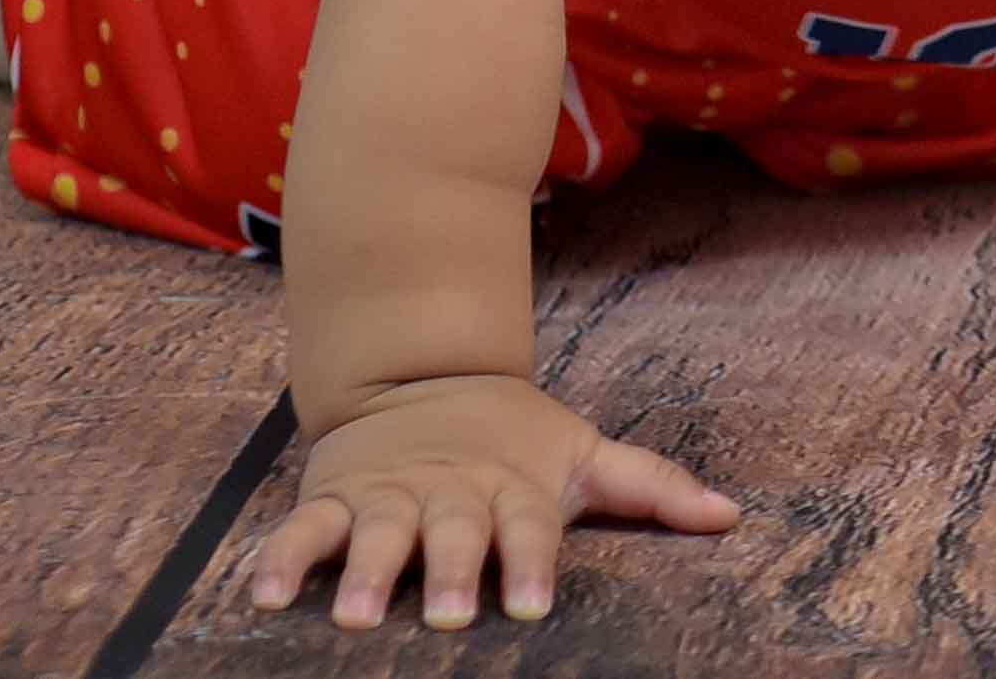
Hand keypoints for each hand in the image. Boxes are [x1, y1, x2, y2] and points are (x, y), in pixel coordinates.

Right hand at [248, 372, 737, 627]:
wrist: (423, 377)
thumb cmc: (517, 440)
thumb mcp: (582, 454)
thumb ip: (651, 487)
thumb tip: (731, 516)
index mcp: (512, 489)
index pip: (528, 529)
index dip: (530, 563)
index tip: (532, 604)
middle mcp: (450, 494)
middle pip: (450, 535)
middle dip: (446, 574)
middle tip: (443, 615)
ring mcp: (390, 497)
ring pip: (375, 537)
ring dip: (363, 575)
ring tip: (351, 617)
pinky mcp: (336, 500)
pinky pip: (303, 532)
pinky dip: (282, 561)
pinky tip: (264, 599)